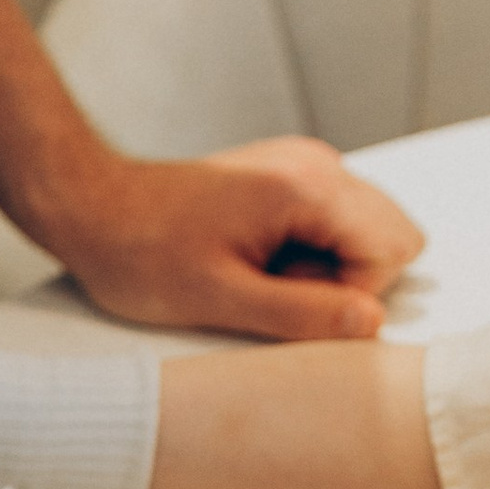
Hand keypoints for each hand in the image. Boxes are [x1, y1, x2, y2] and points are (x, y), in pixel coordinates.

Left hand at [42, 137, 427, 341]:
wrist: (94, 207)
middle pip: (394, 233)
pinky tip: (261, 259)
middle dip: (349, 278)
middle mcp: (317, 164)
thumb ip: (304, 313)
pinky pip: (338, 221)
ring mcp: (306, 164)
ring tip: (265, 273)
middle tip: (280, 288)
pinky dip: (314, 250)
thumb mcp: (220, 299)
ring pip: (369, 229)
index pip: (390, 251)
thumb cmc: (142, 252)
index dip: (351, 296)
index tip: (293, 305)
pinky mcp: (291, 174)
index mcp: (306, 188)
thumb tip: (371, 324)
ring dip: (331, 266)